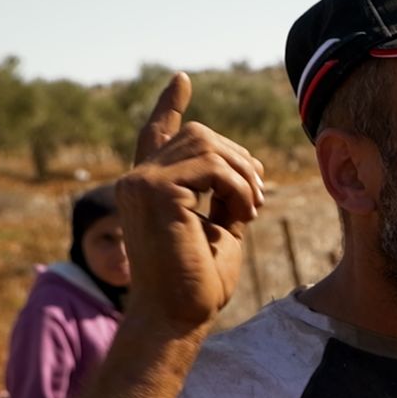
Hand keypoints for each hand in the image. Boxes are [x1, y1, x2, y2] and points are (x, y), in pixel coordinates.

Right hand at [116, 73, 265, 333]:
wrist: (178, 317)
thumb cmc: (198, 284)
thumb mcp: (220, 230)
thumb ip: (225, 196)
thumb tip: (244, 168)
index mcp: (151, 189)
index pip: (156, 134)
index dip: (169, 105)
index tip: (182, 80)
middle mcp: (137, 180)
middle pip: (198, 136)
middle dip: (239, 159)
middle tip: (259, 197)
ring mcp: (139, 182)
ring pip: (206, 144)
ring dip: (243, 175)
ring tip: (253, 208)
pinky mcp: (152, 190)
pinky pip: (211, 164)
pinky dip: (238, 185)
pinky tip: (245, 212)